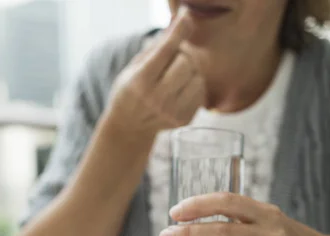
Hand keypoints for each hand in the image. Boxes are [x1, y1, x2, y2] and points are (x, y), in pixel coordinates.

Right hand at [106, 9, 204, 137]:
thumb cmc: (130, 90)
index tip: (186, 15)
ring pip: (197, 77)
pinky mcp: (183, 120)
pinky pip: (201, 92)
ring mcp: (171, 112)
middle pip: (186, 62)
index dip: (178, 30)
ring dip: (191, 70)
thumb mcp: (134, 66)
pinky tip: (180, 89)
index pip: (166, 50)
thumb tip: (179, 22)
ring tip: (176, 75)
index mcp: (140, 81)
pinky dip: (194, 85)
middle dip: (183, 54)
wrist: (129, 126)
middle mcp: (156, 99)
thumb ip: (157, 47)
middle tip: (174, 56)